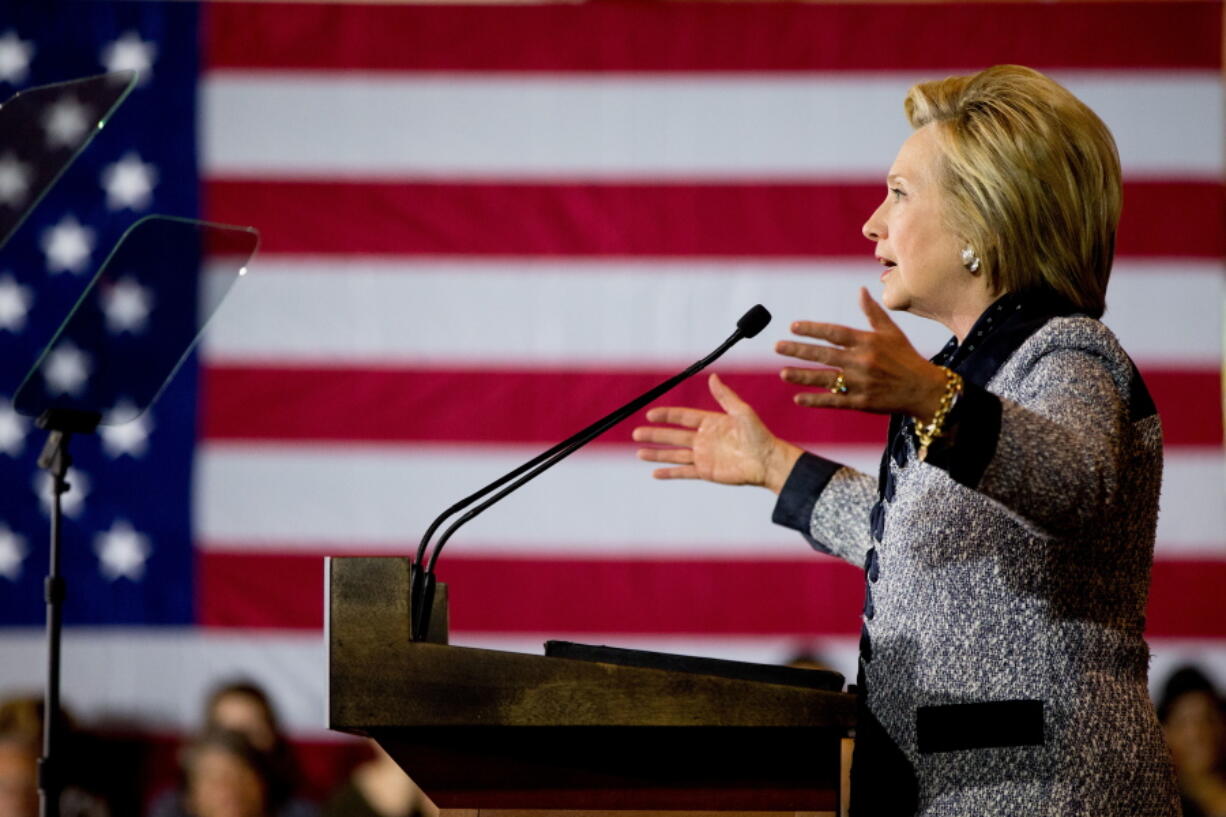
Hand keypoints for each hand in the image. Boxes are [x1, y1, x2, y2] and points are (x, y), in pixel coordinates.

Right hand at [633, 373, 802, 493]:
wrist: (767, 462)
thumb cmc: (759, 435)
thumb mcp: (742, 412)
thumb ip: (725, 397)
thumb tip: (713, 377)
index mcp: (711, 422)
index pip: (682, 418)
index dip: (666, 416)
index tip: (650, 414)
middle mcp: (704, 439)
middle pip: (673, 436)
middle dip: (654, 434)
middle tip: (636, 433)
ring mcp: (703, 456)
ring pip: (674, 454)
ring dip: (656, 454)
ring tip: (639, 452)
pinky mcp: (706, 472)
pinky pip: (683, 472)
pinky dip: (669, 473)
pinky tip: (655, 473)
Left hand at [775, 287, 947, 420]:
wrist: (924, 390)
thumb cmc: (907, 358)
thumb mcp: (892, 332)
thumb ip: (872, 312)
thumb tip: (860, 290)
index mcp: (868, 342)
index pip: (834, 332)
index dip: (813, 329)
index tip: (793, 327)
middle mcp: (863, 361)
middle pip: (824, 354)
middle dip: (798, 350)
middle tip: (778, 346)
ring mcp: (861, 383)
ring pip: (825, 378)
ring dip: (802, 376)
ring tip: (782, 372)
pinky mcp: (862, 403)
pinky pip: (834, 401)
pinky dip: (815, 400)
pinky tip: (797, 398)